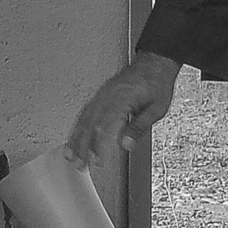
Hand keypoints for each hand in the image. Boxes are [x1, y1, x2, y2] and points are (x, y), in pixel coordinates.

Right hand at [64, 52, 181, 168]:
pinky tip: (76, 135)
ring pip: (84, 118)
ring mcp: (103, 94)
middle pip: (89, 124)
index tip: (97, 161)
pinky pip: (86, 111)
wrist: (154, 63)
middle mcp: (108, 96)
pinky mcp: (102, 94)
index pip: (104, 127)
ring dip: (76, 138)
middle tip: (79, 164)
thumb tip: (126, 145)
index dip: (98, 147)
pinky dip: (79, 125)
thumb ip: (139, 127)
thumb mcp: (156, 108)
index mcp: (121, 99)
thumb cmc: (157, 83)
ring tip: (70, 155)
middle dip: (82, 146)